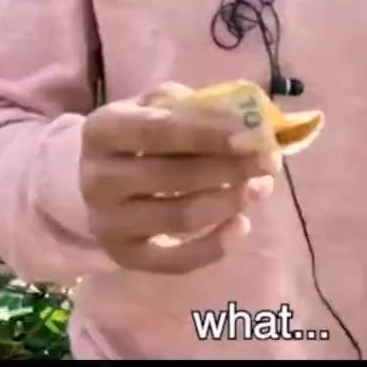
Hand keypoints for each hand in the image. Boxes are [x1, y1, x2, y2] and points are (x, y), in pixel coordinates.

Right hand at [80, 83, 279, 274]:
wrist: (101, 178)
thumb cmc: (142, 135)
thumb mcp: (159, 106)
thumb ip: (198, 107)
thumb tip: (250, 121)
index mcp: (104, 129)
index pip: (159, 131)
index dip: (209, 135)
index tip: (252, 139)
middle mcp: (97, 177)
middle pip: (172, 177)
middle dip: (229, 170)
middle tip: (269, 163)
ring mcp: (107, 221)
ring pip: (179, 218)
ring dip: (228, 203)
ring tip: (260, 188)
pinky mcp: (123, 255)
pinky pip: (175, 260)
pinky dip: (214, 246)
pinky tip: (241, 225)